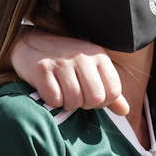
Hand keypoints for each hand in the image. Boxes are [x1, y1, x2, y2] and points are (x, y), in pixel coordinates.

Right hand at [13, 30, 128, 114]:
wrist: (30, 43)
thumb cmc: (65, 61)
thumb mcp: (91, 69)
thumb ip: (109, 90)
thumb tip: (125, 112)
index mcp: (99, 56)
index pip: (113, 92)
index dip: (103, 102)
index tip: (90, 96)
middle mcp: (82, 57)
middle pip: (95, 99)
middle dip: (85, 105)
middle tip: (75, 97)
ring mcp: (61, 62)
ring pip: (74, 101)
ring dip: (67, 104)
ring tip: (63, 94)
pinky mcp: (42, 69)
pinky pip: (54, 99)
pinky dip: (52, 101)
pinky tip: (49, 91)